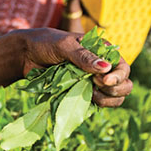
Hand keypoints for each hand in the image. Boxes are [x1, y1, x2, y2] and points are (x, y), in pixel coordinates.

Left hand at [17, 29, 131, 107]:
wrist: (25, 55)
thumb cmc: (45, 44)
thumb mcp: (64, 46)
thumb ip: (83, 56)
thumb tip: (106, 68)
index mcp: (102, 51)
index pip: (123, 67)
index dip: (118, 77)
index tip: (103, 81)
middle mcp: (101, 68)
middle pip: (124, 85)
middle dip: (116, 90)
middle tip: (96, 86)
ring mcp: (92, 82)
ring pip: (114, 98)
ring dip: (107, 100)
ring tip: (91, 95)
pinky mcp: (82, 94)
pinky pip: (97, 104)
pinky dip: (95, 106)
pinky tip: (83, 101)